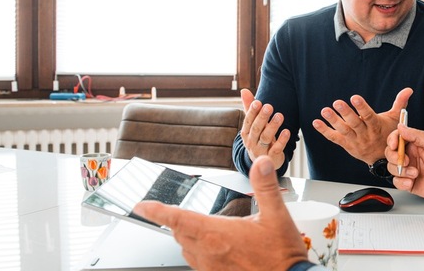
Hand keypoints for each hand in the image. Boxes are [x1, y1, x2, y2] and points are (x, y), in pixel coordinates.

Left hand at [133, 156, 308, 270]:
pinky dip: (198, 251)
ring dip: (188, 236)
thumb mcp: (277, 215)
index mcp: (218, 234)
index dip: (156, 211)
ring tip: (200, 227)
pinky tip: (215, 247)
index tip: (142, 205)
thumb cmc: (282, 254)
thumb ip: (266, 187)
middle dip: (177, 220)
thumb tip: (261, 163)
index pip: (177, 218)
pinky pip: (197, 262)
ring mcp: (211, 267)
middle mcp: (209, 252)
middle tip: (176, 211)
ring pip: (186, 248)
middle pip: (179, 233)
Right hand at [240, 89, 289, 169]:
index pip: (248, 121)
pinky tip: (287, 131)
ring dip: (272, 127)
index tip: (258, 102)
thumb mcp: (253, 124)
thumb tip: (244, 90)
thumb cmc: (258, 137)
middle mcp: (251, 142)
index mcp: (246, 133)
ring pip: (266, 138)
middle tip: (269, 106)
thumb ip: (249, 107)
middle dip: (262, 118)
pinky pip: (276, 149)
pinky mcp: (271, 157)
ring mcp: (261, 151)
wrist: (262, 162)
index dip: (252, 112)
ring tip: (280, 116)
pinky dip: (282, 141)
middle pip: (256, 129)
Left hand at [312, 87, 411, 163]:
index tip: (355, 97)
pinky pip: (334, 138)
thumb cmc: (388, 134)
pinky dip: (324, 130)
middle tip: (337, 102)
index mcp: (376, 126)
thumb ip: (400, 103)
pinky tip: (316, 122)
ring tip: (325, 110)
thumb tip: (408, 89)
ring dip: (333, 120)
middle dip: (346, 113)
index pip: (369, 116)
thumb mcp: (395, 120)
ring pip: (343, 130)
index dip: (362, 107)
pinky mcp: (346, 145)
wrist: (382, 158)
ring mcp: (355, 140)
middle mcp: (365, 134)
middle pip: (355, 123)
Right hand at [384, 124, 423, 210]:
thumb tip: (401, 127)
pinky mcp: (408, 182)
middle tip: (406, 161)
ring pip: (391, 168)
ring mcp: (408, 169)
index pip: (397, 138)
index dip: (392, 140)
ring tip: (414, 173)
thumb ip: (416, 135)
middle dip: (395, 157)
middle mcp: (410, 156)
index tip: (394, 145)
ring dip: (401, 171)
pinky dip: (402, 182)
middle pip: (390, 153)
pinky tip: (411, 182)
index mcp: (415, 144)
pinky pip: (396, 182)